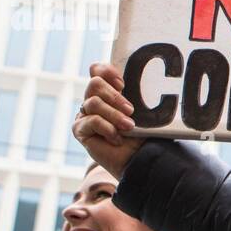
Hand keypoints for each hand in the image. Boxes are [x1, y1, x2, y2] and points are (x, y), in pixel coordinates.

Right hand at [72, 63, 143, 178]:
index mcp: (109, 91)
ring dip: (114, 115)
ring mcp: (85, 114)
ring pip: (93, 103)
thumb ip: (141, 96)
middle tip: (130, 110)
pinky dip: (107, 129)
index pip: (97, 70)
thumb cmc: (144, 135)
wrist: (138, 160)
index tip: (122, 84)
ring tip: (129, 127)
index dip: (106, 71)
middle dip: (114, 96)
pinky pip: (91, 120)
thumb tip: (150, 80)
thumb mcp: (145, 112)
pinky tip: (117, 139)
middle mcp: (94, 100)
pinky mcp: (80, 129)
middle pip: (94, 83)